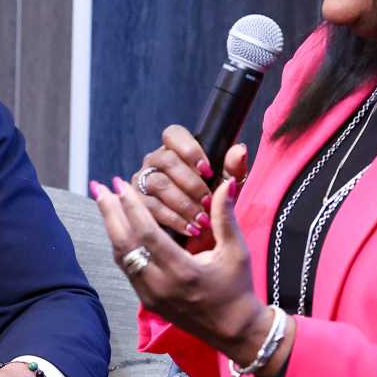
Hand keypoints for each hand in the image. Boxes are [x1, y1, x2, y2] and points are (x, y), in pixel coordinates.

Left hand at [92, 173, 285, 369]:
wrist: (233, 330)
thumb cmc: (237, 288)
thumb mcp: (237, 251)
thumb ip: (225, 216)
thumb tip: (225, 184)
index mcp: (183, 272)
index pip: (148, 234)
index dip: (131, 207)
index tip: (120, 184)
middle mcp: (161, 286)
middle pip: (125, 244)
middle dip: (109, 213)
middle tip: (99, 188)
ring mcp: (151, 296)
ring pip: (121, 257)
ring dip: (111, 228)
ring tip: (104, 202)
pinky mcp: (148, 302)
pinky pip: (127, 269)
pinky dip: (120, 245)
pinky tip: (117, 227)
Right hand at [132, 126, 249, 251]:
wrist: (203, 242)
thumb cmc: (214, 208)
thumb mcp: (228, 190)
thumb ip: (233, 169)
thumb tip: (239, 150)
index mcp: (175, 151)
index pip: (173, 134)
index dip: (189, 150)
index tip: (208, 171)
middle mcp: (155, 162)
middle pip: (166, 160)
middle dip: (190, 182)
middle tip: (208, 201)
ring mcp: (143, 181)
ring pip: (158, 183)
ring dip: (183, 203)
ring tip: (202, 220)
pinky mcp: (136, 204)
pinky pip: (150, 206)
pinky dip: (174, 219)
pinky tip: (190, 229)